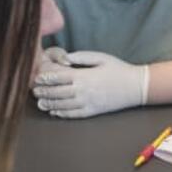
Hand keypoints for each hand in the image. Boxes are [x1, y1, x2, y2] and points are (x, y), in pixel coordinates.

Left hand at [31, 50, 148, 118]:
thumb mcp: (101, 57)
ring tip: (40, 102)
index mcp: (84, 76)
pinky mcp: (93, 111)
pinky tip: (54, 111)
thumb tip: (65, 58)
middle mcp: (83, 91)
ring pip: (62, 105)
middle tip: (35, 91)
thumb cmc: (119, 69)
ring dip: (49, 104)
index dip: (46, 78)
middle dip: (44, 92)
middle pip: (57, 92)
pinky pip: (73, 114)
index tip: (38, 78)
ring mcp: (87, 103)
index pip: (58, 77)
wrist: (136, 86)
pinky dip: (62, 113)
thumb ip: (81, 56)